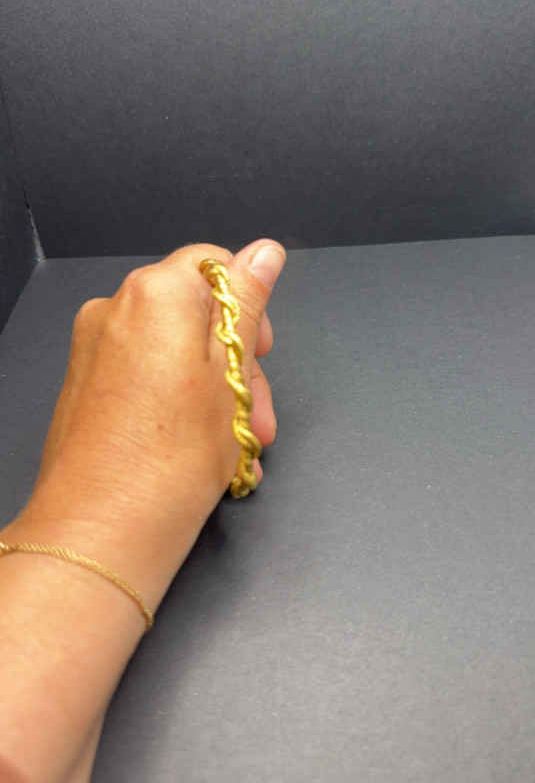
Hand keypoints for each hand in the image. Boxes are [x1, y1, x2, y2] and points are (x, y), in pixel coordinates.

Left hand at [9, 238, 286, 605]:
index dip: (248, 305)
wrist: (101, 531)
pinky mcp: (85, 388)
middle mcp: (113, 310)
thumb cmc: (174, 457)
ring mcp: (93, 350)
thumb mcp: (232, 373)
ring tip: (238, 447)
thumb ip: (247, 301)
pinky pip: (145, 377)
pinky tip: (201, 449)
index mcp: (154, 293)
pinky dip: (177, 402)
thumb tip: (264, 250)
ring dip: (213, 390)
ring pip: (173, 353)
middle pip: (193, 315)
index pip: (212, 265)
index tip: (263, 353)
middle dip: (236, 364)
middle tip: (260, 421)